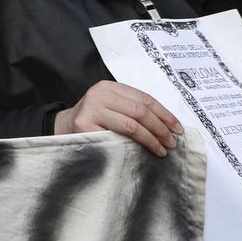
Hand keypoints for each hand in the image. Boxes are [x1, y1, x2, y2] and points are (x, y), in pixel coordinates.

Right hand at [55, 81, 182, 156]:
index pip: (144, 99)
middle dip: (160, 128)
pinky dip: (133, 147)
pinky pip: (116, 138)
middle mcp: (99, 94)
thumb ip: (132, 110)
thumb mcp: (112, 107)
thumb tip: (168, 126)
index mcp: (109, 87)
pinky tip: (142, 153)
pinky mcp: (85, 127)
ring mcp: (91, 110)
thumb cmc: (94, 120)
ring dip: (151, 139)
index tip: (178, 128)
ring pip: (131, 125)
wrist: (63, 128)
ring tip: (162, 150)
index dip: (164, 114)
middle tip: (172, 143)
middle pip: (140, 111)